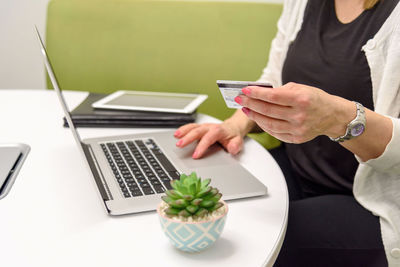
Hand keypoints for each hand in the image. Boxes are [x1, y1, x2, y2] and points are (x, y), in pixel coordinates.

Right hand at [174, 121, 245, 158]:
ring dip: (183, 131)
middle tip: (180, 145)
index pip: (208, 138)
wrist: (233, 128)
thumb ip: (235, 145)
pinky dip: (183, 129)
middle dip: (188, 138)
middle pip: (197, 131)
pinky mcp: (200, 128)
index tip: (195, 155)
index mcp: (219, 131)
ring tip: (176, 137)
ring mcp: (204, 127)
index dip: (201, 146)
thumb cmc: (233, 136)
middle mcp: (210, 127)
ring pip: (192, 127)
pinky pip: (190, 127)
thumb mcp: (238, 142)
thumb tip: (232, 149)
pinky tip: (177, 134)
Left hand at [236, 82, 353, 142]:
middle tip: (240, 100)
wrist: (332, 116)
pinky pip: (275, 133)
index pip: (272, 96)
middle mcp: (300, 115)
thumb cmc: (314, 99)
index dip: (256, 93)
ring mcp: (298, 129)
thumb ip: (280, 91)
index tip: (245, 90)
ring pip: (269, 124)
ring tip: (246, 109)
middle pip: (268, 111)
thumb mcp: (300, 88)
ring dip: (254, 116)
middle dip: (251, 104)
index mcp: (301, 99)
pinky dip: (264, 125)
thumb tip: (259, 93)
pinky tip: (258, 118)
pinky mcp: (296, 138)